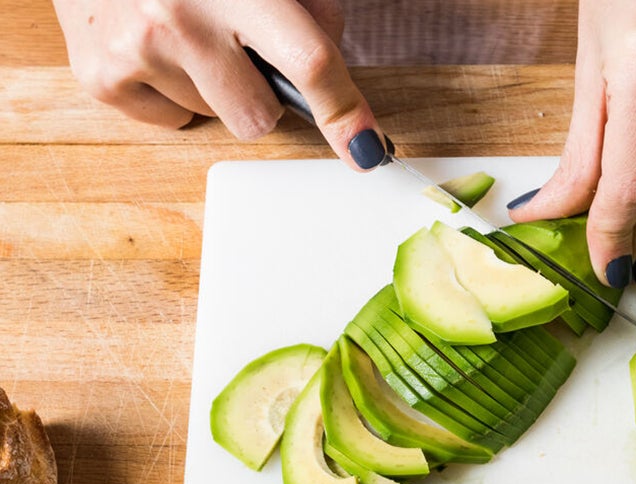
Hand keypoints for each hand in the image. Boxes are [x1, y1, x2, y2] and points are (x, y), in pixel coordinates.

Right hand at [52, 0, 390, 170]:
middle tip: (237, 44)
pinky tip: (155, 45)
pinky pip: (172, 119)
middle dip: (261, 91)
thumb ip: (309, 8)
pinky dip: (172, 90)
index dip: (344, 111)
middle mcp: (179, 19)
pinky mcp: (99, 78)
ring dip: (213, 86)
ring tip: (186, 32)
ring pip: (217, 118)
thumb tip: (333, 82)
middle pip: (260, 115)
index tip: (366, 150)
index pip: (307, 61)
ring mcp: (135, 52)